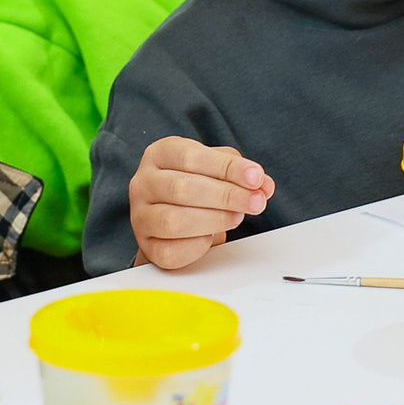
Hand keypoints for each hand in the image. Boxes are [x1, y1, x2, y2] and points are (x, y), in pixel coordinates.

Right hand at [129, 138, 272, 270]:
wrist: (171, 215)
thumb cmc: (195, 186)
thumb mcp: (218, 169)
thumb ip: (241, 173)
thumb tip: (263, 185)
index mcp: (159, 154)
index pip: (191, 157)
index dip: (227, 168)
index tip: (255, 177)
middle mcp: (143, 183)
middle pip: (182, 188)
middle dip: (227, 196)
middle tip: (255, 202)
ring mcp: (140, 215)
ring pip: (174, 221)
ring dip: (214, 220)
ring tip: (236, 217)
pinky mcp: (147, 245)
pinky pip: (172, 250)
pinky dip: (198, 245)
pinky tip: (211, 236)